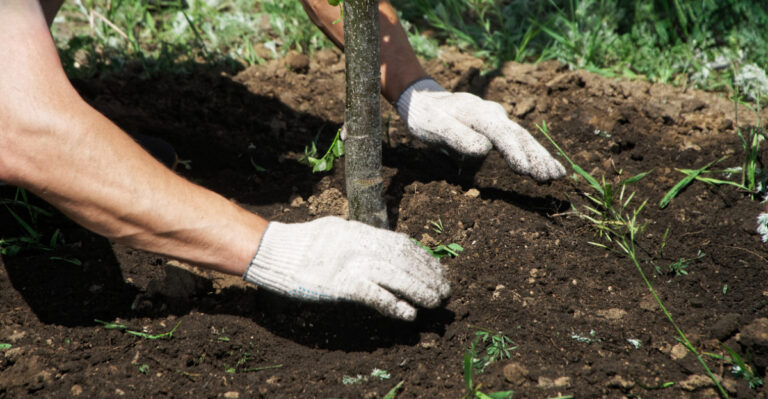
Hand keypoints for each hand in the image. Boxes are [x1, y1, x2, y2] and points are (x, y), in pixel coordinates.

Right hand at [243, 216, 449, 320]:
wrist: (273, 251)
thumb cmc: (302, 243)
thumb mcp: (337, 230)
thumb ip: (360, 237)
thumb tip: (383, 246)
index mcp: (360, 231)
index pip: (402, 243)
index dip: (424, 258)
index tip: (438, 269)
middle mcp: (360, 244)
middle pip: (404, 259)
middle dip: (428, 275)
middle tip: (444, 289)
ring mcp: (351, 264)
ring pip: (396, 276)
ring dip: (420, 290)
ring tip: (436, 302)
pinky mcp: (341, 284)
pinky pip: (375, 295)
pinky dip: (394, 305)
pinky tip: (408, 314)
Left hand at [395, 78, 565, 181]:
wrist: (425, 101)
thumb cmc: (426, 116)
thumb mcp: (434, 126)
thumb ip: (457, 136)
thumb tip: (483, 148)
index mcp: (478, 113)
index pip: (501, 133)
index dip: (513, 151)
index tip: (524, 170)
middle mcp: (493, 114)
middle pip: (519, 136)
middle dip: (536, 157)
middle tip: (550, 177)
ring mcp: (498, 120)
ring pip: (524, 139)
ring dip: (540, 157)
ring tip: (557, 176)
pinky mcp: (497, 129)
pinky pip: (519, 142)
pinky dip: (534, 155)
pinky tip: (548, 168)